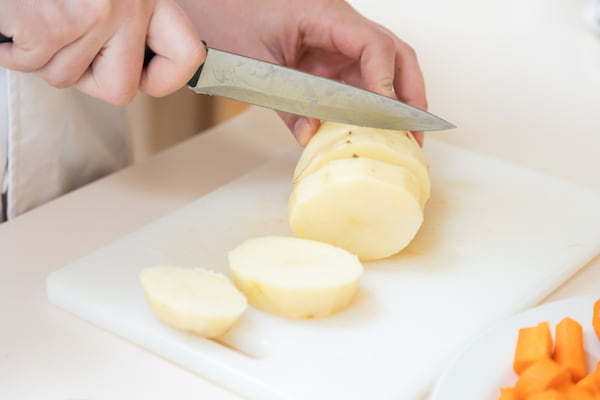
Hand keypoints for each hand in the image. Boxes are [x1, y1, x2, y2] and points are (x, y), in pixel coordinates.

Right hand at [0, 0, 204, 104]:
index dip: (162, 79)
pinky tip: (16, 21)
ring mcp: (95, 13)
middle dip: (86, 79)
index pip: (189, 55)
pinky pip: (31, 65)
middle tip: (67, 47)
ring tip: (38, 18)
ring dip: (43, 57)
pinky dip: (14, 50)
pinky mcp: (53, 23)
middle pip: (121, 89)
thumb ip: (130, 20)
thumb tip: (139, 66)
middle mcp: (130, 2)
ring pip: (67, 78)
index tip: (141, 75)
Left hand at [178, 0, 426, 145]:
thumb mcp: (255, 66)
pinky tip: (370, 128)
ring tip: (402, 137)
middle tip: (415, 132)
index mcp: (324, 14)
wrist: (205, 4)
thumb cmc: (224, 17)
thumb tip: (312, 136)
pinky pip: (356, 79)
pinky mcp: (325, 56)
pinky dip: (367, 104)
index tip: (387, 114)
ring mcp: (334, 41)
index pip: (373, 44)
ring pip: (381, 67)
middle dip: (409, 92)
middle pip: (393, 53)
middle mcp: (338, 24)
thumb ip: (286, 104)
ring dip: (394, 101)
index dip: (386, 81)